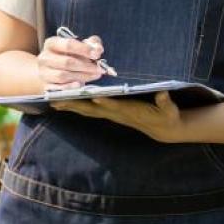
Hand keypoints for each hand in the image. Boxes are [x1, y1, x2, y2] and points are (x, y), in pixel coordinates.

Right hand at [37, 33, 104, 88]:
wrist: (52, 69)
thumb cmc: (69, 55)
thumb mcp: (80, 45)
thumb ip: (92, 44)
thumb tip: (98, 49)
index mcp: (52, 43)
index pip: (68, 45)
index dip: (84, 49)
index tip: (96, 54)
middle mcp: (44, 57)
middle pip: (67, 62)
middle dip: (86, 66)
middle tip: (99, 69)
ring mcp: (43, 72)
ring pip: (63, 76)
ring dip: (82, 76)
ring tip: (94, 75)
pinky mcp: (45, 85)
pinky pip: (58, 88)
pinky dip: (70, 86)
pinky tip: (80, 84)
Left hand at [51, 91, 182, 141]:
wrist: (163, 129)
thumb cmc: (167, 116)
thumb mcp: (169, 109)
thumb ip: (165, 101)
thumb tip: (162, 94)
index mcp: (131, 111)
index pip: (116, 106)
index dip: (105, 102)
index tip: (94, 95)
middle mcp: (118, 113)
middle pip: (94, 109)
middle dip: (76, 104)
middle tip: (58, 100)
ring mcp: (113, 114)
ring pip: (88, 110)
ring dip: (72, 106)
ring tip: (53, 101)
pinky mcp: (111, 113)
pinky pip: (90, 109)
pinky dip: (77, 106)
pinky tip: (66, 102)